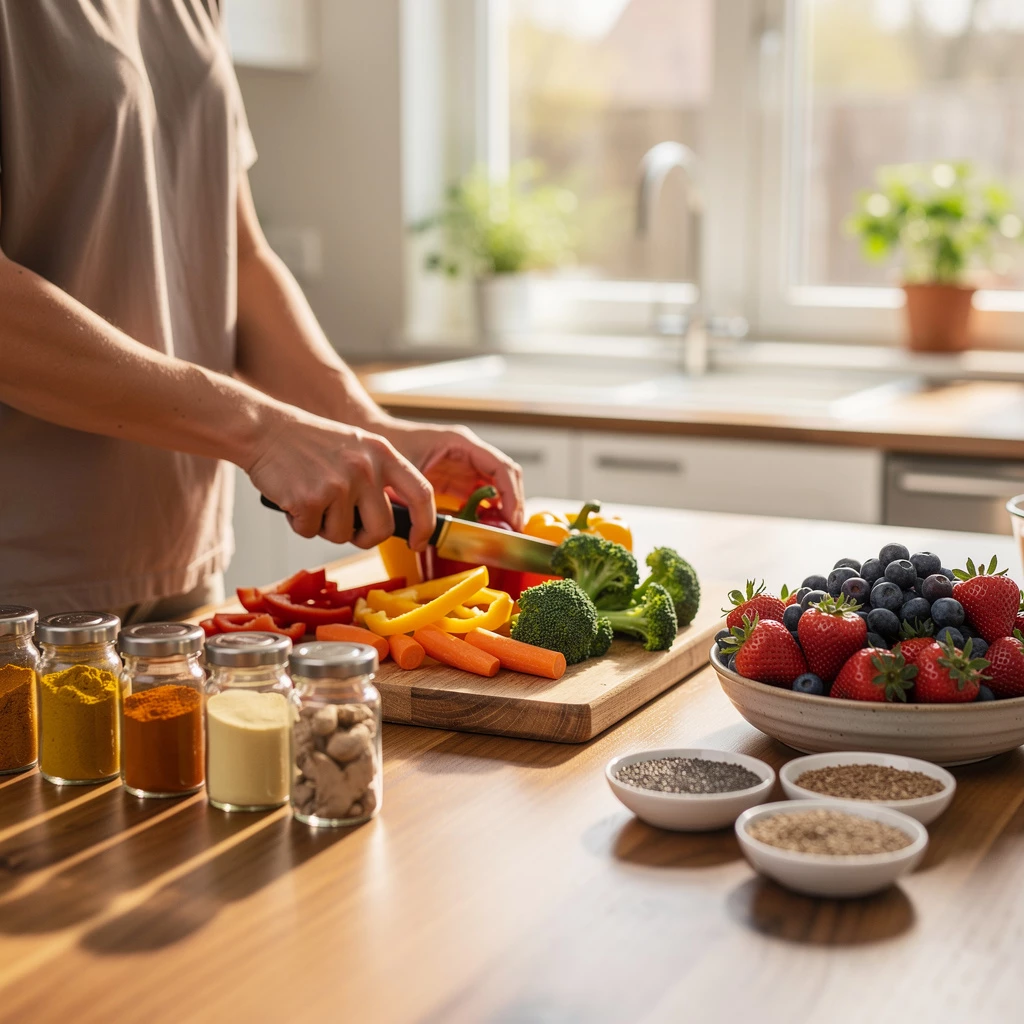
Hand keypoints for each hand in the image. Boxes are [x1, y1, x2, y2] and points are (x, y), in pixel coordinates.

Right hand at [246, 409, 436, 549]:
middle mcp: (366, 468)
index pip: (421, 493)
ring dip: (324, 526)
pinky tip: (293, 498)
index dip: (425, 524)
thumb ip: (379, 478)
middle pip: (382, 528)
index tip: (419, 542)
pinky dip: (299, 523)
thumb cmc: (310, 444)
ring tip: (312, 497)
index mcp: (383, 453)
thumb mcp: (358, 448)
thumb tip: (391, 521)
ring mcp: (339, 484)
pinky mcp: (310, 499)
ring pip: (342, 535)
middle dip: (365, 538)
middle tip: (348, 528)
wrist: (265, 429)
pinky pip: (311, 532)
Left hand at [375, 419, 525, 529]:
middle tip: (511, 532)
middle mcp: (468, 451)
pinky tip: (483, 528)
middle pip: (506, 477)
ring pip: (498, 486)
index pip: (501, 468)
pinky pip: (482, 494)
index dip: (511, 495)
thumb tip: (431, 530)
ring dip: (503, 509)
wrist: (371, 437)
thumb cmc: (387, 447)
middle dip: (513, 504)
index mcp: (461, 443)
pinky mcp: (458, 477)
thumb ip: (422, 498)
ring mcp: (465, 464)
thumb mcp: (406, 472)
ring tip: (501, 534)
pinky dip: (487, 511)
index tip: (512, 519)